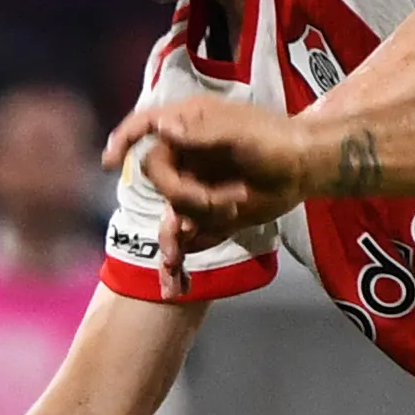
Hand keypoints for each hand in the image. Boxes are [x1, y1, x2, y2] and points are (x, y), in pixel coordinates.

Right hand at [104, 96, 319, 270]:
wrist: (304, 169)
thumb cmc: (276, 141)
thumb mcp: (240, 133)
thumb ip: (201, 132)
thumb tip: (162, 127)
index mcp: (186, 127)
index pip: (142, 128)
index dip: (122, 141)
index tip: (110, 163)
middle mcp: (183, 158)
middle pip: (160, 181)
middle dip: (188, 197)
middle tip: (228, 203)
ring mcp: (194, 188)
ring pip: (171, 215)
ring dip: (192, 227)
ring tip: (222, 225)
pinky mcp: (207, 216)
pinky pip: (183, 240)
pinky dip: (177, 263)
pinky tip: (175, 286)